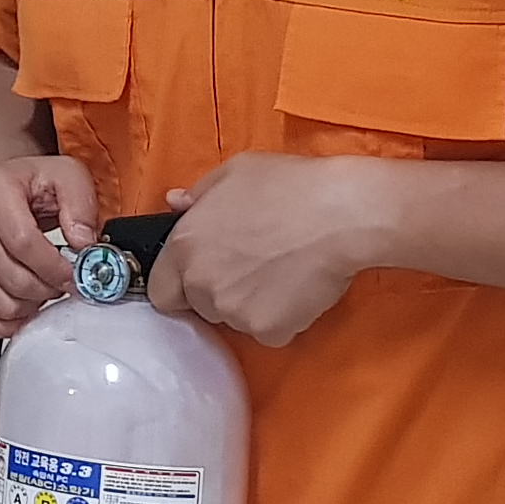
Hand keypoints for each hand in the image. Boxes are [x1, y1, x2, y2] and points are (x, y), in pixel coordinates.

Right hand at [0, 154, 99, 336]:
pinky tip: (23, 308)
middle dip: (49, 288)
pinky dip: (5, 324)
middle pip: (13, 279)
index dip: (56, 267)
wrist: (0, 185)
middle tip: (64, 280)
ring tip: (44, 286)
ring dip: (32, 305)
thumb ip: (81, 205)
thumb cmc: (29, 183)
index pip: (24, 244)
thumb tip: (82, 243)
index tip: (76, 274)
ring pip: (0, 304)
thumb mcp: (66, 175)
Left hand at [151, 152, 405, 346]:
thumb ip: (199, 194)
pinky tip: (300, 287)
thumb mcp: (236, 172)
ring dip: (251, 304)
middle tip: (255, 265)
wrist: (342, 214)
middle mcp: (201, 283)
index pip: (162, 290)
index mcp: (184, 246)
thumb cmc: (290, 185)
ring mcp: (234, 311)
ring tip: (283, 271)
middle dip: (221, 291)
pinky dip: (283, 317)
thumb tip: (175, 202)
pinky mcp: (269, 331)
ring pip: (236, 319)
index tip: (206, 273)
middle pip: (201, 305)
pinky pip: (270, 331)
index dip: (182, 284)